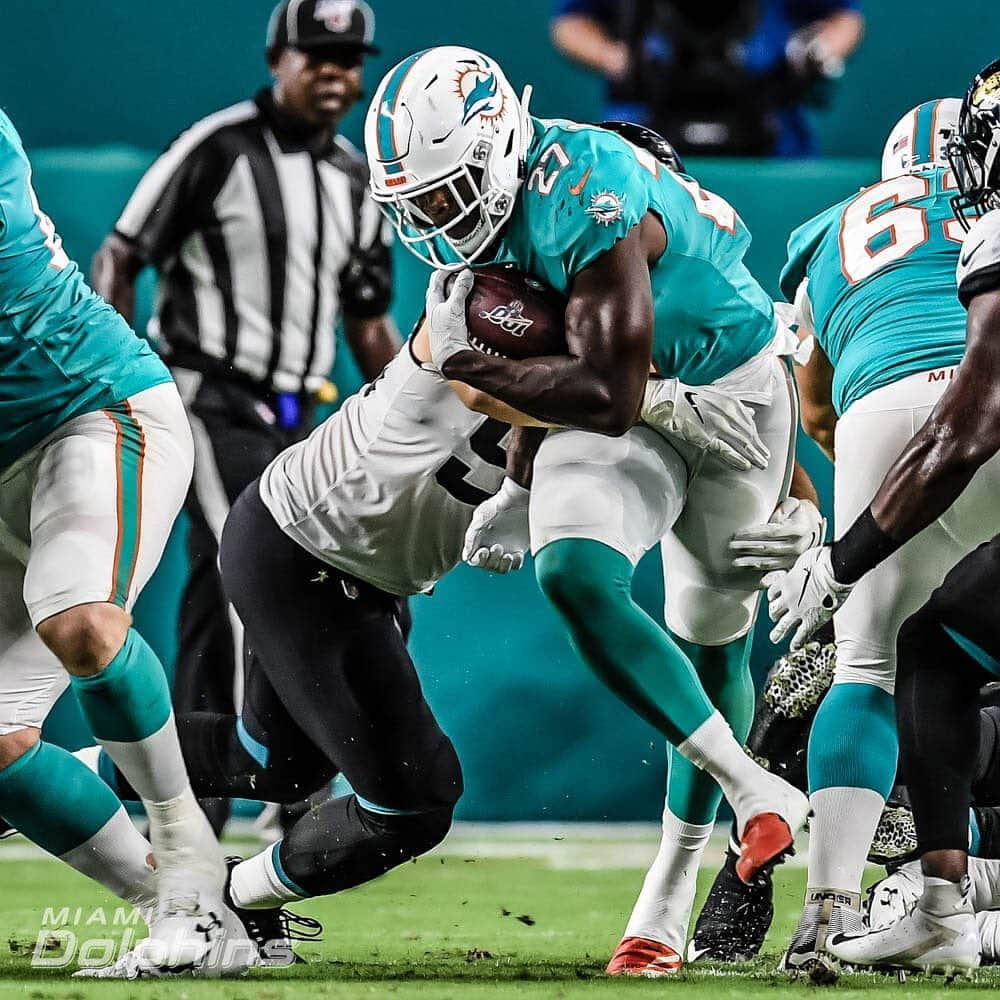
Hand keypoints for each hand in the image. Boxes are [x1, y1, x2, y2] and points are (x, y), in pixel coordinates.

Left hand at [426, 269, 473, 369]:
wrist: (450, 357)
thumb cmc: (446, 335)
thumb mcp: (454, 308)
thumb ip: (459, 290)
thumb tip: (466, 273)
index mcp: (432, 300)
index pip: (437, 277)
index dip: (448, 268)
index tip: (462, 266)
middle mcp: (436, 307)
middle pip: (444, 286)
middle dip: (455, 278)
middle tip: (467, 275)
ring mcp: (444, 316)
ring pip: (451, 297)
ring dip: (460, 291)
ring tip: (472, 287)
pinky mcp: (452, 324)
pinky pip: (459, 308)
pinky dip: (465, 302)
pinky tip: (474, 304)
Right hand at [462, 477, 530, 573]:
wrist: (519, 500)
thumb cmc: (497, 505)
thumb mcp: (480, 517)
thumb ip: (471, 537)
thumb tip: (466, 556)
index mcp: (479, 541)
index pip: (474, 561)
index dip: (478, 560)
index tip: (484, 551)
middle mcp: (491, 547)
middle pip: (488, 566)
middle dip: (492, 561)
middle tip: (498, 547)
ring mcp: (505, 549)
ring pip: (501, 569)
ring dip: (503, 566)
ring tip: (508, 555)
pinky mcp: (518, 549)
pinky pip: (516, 566)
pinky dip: (516, 563)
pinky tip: (517, 553)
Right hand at [641, 378, 769, 471]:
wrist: (667, 399)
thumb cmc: (688, 397)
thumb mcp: (716, 395)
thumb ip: (735, 404)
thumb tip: (751, 413)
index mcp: (731, 403)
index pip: (749, 423)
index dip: (757, 436)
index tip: (762, 446)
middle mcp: (728, 414)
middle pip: (749, 435)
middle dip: (759, 448)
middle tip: (766, 459)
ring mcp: (718, 426)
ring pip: (741, 443)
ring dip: (754, 455)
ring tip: (761, 465)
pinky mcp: (706, 436)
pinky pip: (726, 450)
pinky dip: (737, 459)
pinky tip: (746, 465)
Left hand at [730, 497, 825, 571]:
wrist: (813, 528)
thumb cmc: (800, 514)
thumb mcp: (796, 505)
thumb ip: (786, 507)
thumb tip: (775, 516)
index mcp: (799, 529)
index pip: (771, 532)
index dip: (753, 533)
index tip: (738, 534)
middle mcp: (798, 546)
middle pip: (767, 548)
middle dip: (747, 547)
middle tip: (732, 546)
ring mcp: (795, 558)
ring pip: (770, 562)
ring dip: (751, 562)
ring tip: (736, 562)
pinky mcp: (792, 566)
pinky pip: (777, 573)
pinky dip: (766, 577)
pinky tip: (758, 581)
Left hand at [764, 545, 852, 649]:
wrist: (836, 569)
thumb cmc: (824, 560)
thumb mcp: (804, 560)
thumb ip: (800, 569)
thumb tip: (802, 568)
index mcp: (786, 582)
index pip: (773, 593)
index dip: (773, 597)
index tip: (773, 599)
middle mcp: (788, 598)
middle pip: (774, 610)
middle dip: (774, 615)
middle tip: (774, 618)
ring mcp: (798, 611)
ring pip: (783, 625)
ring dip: (778, 633)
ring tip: (775, 638)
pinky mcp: (812, 620)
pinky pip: (801, 634)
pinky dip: (797, 641)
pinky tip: (794, 646)